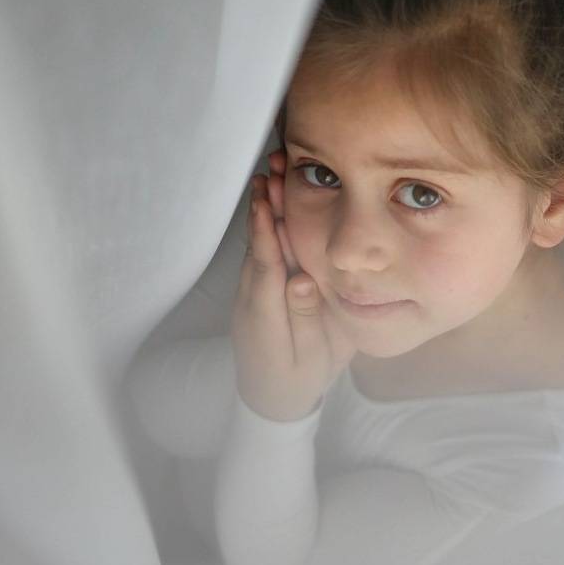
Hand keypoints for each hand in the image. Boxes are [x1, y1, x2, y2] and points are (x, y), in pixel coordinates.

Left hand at [230, 149, 356, 421]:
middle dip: (266, 204)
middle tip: (276, 163)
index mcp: (267, 317)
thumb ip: (308, 319)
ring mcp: (250, 294)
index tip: (270, 195)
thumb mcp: (313, 357)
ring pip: (258, 245)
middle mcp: (252, 300)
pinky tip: (276, 200)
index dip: (268, 228)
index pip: (267, 265)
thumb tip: (303, 280)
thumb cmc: (300, 380)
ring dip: (265, 207)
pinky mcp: (255, 291)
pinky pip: (261, 253)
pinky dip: (267, 224)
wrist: (271, 402)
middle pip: (259, 245)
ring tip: (275, 169)